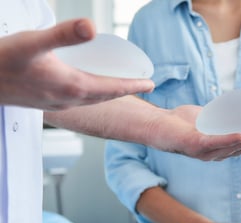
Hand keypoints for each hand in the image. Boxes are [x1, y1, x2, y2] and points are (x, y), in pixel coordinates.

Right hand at [0, 18, 153, 110]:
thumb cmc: (3, 62)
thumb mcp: (34, 42)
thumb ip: (63, 35)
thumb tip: (91, 27)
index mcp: (72, 86)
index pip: (113, 88)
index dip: (134, 85)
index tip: (151, 84)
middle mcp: (69, 99)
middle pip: (107, 96)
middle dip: (127, 90)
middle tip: (143, 86)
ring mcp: (59, 103)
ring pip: (95, 100)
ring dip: (112, 93)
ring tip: (122, 86)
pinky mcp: (49, 102)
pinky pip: (82, 100)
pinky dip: (95, 94)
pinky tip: (91, 87)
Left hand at [147, 105, 240, 160]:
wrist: (158, 124)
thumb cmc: (182, 122)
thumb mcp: (207, 117)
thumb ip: (222, 116)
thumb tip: (239, 106)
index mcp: (219, 147)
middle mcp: (214, 153)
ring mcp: (205, 152)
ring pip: (233, 146)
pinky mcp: (194, 146)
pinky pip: (214, 143)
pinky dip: (229, 139)